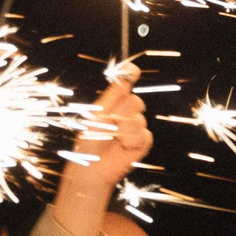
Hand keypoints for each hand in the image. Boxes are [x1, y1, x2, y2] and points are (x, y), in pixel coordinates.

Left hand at [70, 66, 153, 186]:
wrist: (92, 166)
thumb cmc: (90, 139)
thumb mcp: (99, 112)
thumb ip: (116, 92)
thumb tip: (131, 69)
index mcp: (113, 104)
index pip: (126, 85)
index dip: (130, 76)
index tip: (133, 71)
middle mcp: (126, 114)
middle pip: (136, 102)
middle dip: (123, 113)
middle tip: (109, 123)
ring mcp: (135, 128)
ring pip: (140, 120)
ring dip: (124, 131)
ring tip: (113, 139)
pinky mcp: (142, 143)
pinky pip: (145, 136)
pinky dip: (132, 142)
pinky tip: (123, 147)